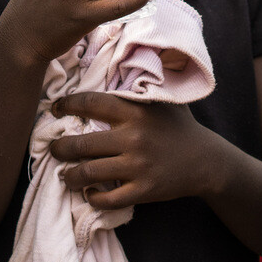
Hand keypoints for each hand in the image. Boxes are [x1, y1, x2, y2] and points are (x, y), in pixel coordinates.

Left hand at [47, 92, 224, 209]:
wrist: (207, 161)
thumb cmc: (179, 127)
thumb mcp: (162, 101)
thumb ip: (137, 88)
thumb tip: (114, 61)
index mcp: (135, 111)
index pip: (90, 102)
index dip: (66, 105)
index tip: (54, 109)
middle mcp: (133, 137)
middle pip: (81, 144)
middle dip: (59, 149)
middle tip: (53, 150)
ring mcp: (138, 166)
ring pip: (88, 173)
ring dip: (70, 176)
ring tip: (64, 175)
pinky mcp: (144, 190)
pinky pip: (108, 199)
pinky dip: (93, 198)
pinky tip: (89, 193)